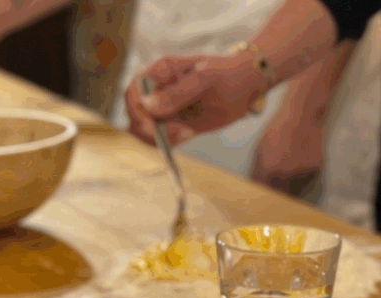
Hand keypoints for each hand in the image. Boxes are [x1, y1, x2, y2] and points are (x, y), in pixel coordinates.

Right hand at [125, 53, 269, 146]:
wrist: (247, 86)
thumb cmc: (229, 74)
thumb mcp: (206, 79)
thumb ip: (176, 92)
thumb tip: (147, 105)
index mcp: (160, 72)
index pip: (133, 91)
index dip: (137, 109)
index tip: (153, 122)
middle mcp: (157, 91)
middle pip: (134, 114)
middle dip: (148, 128)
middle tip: (177, 132)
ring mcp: (162, 109)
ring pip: (142, 130)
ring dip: (158, 138)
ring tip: (186, 132)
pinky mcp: (170, 125)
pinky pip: (157, 139)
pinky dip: (168, 143)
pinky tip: (188, 134)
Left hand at [251, 106, 323, 196]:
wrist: (301, 116)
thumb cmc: (275, 131)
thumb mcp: (259, 151)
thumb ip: (257, 171)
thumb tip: (254, 188)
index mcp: (267, 170)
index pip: (262, 195)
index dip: (260, 200)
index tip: (259, 204)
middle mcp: (284, 175)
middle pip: (278, 198)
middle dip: (274, 200)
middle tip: (272, 202)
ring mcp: (301, 173)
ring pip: (293, 193)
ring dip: (289, 193)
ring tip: (285, 186)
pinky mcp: (315, 169)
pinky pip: (306, 183)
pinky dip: (301, 182)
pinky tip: (298, 172)